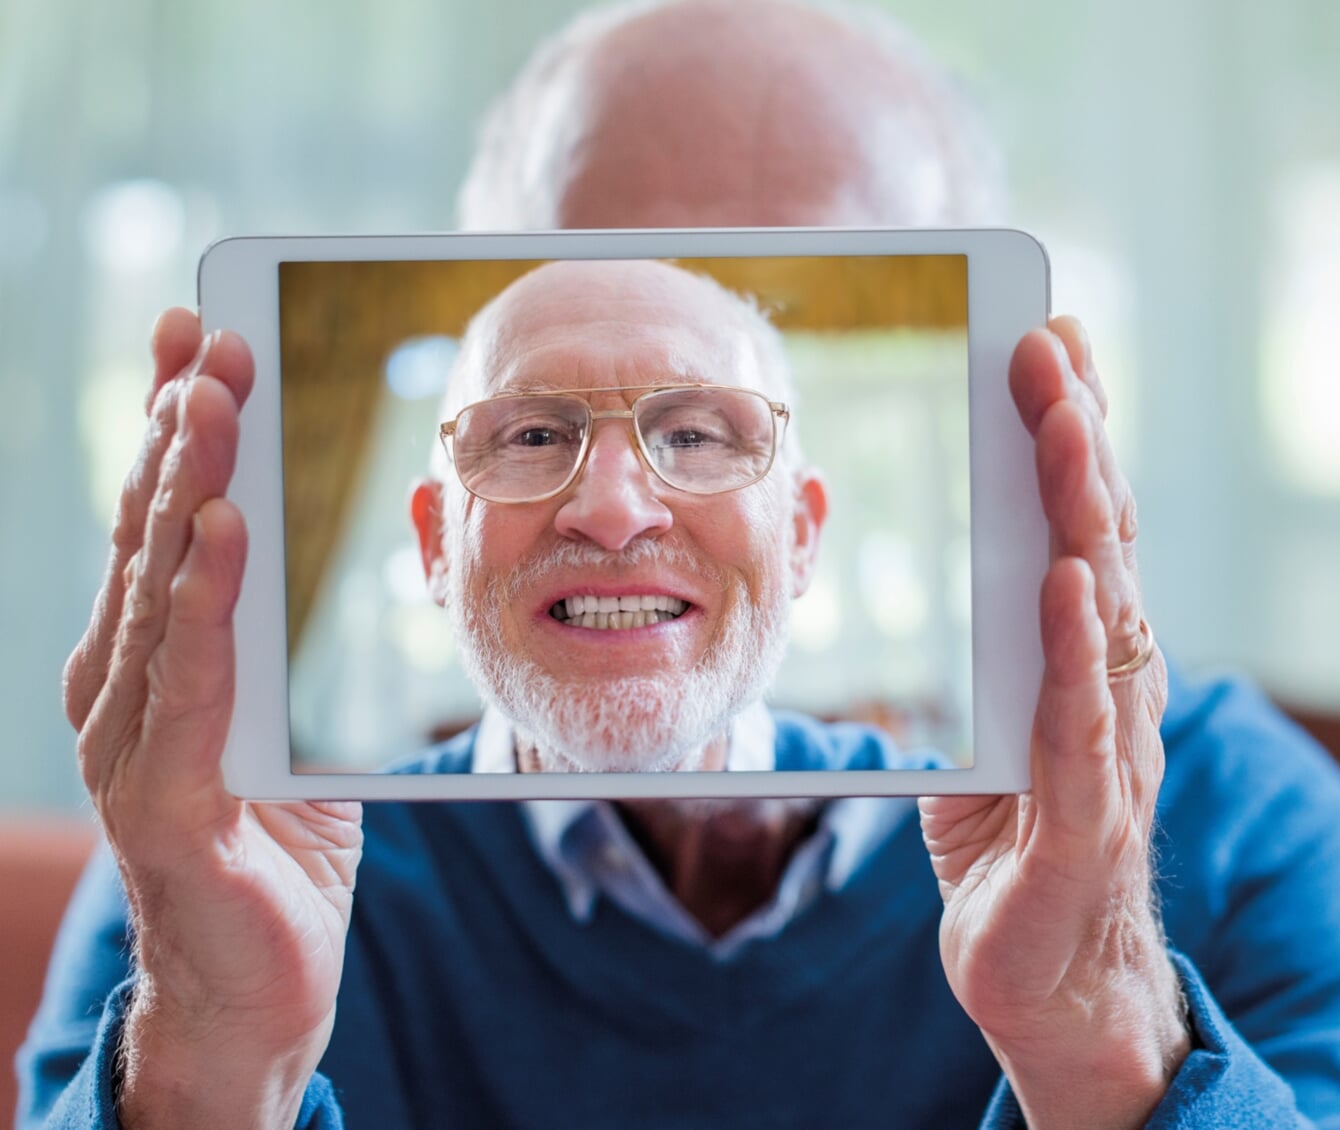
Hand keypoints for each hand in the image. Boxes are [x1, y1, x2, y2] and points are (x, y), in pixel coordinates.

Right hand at [62, 308, 362, 1128]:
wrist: (263, 987)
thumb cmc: (285, 845)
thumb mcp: (304, 713)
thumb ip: (311, 629)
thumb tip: (386, 516)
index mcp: (151, 664)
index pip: (159, 521)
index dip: (170, 423)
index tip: (195, 331)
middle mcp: (121, 690)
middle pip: (147, 536)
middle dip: (176, 429)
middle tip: (207, 336)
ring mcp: (128, 744)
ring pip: (155, 592)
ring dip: (181, 486)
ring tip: (206, 401)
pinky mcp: (164, 801)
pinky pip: (190, 682)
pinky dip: (201, 601)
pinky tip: (216, 531)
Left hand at [919, 316, 1186, 1128]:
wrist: (1056, 989)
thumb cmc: (1018, 854)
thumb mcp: (991, 732)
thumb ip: (993, 656)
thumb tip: (967, 569)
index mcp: (1085, 662)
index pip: (1082, 529)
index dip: (1073, 434)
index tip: (1052, 339)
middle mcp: (1115, 690)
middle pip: (1098, 543)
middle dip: (1075, 437)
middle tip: (1049, 341)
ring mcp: (1111, 752)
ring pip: (1101, 613)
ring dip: (1082, 513)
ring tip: (1063, 424)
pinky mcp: (1086, 823)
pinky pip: (1083, 726)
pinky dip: (1075, 652)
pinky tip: (1064, 585)